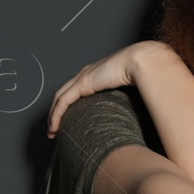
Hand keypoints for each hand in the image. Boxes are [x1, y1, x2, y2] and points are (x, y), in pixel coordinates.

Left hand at [45, 41, 171, 137]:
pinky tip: (54, 127)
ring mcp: (82, 78)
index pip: (74, 91)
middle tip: (53, 129)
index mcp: (95, 75)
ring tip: (51, 132)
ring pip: (59, 99)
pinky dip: (56, 115)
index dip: (67, 106)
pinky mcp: (83, 83)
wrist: (141, 61)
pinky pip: (63, 102)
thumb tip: (136, 115)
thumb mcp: (129, 89)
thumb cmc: (141, 73)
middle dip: (55, 112)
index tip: (67, 121)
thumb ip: (125, 100)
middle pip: (62, 95)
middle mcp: (85, 74)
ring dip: (53, 116)